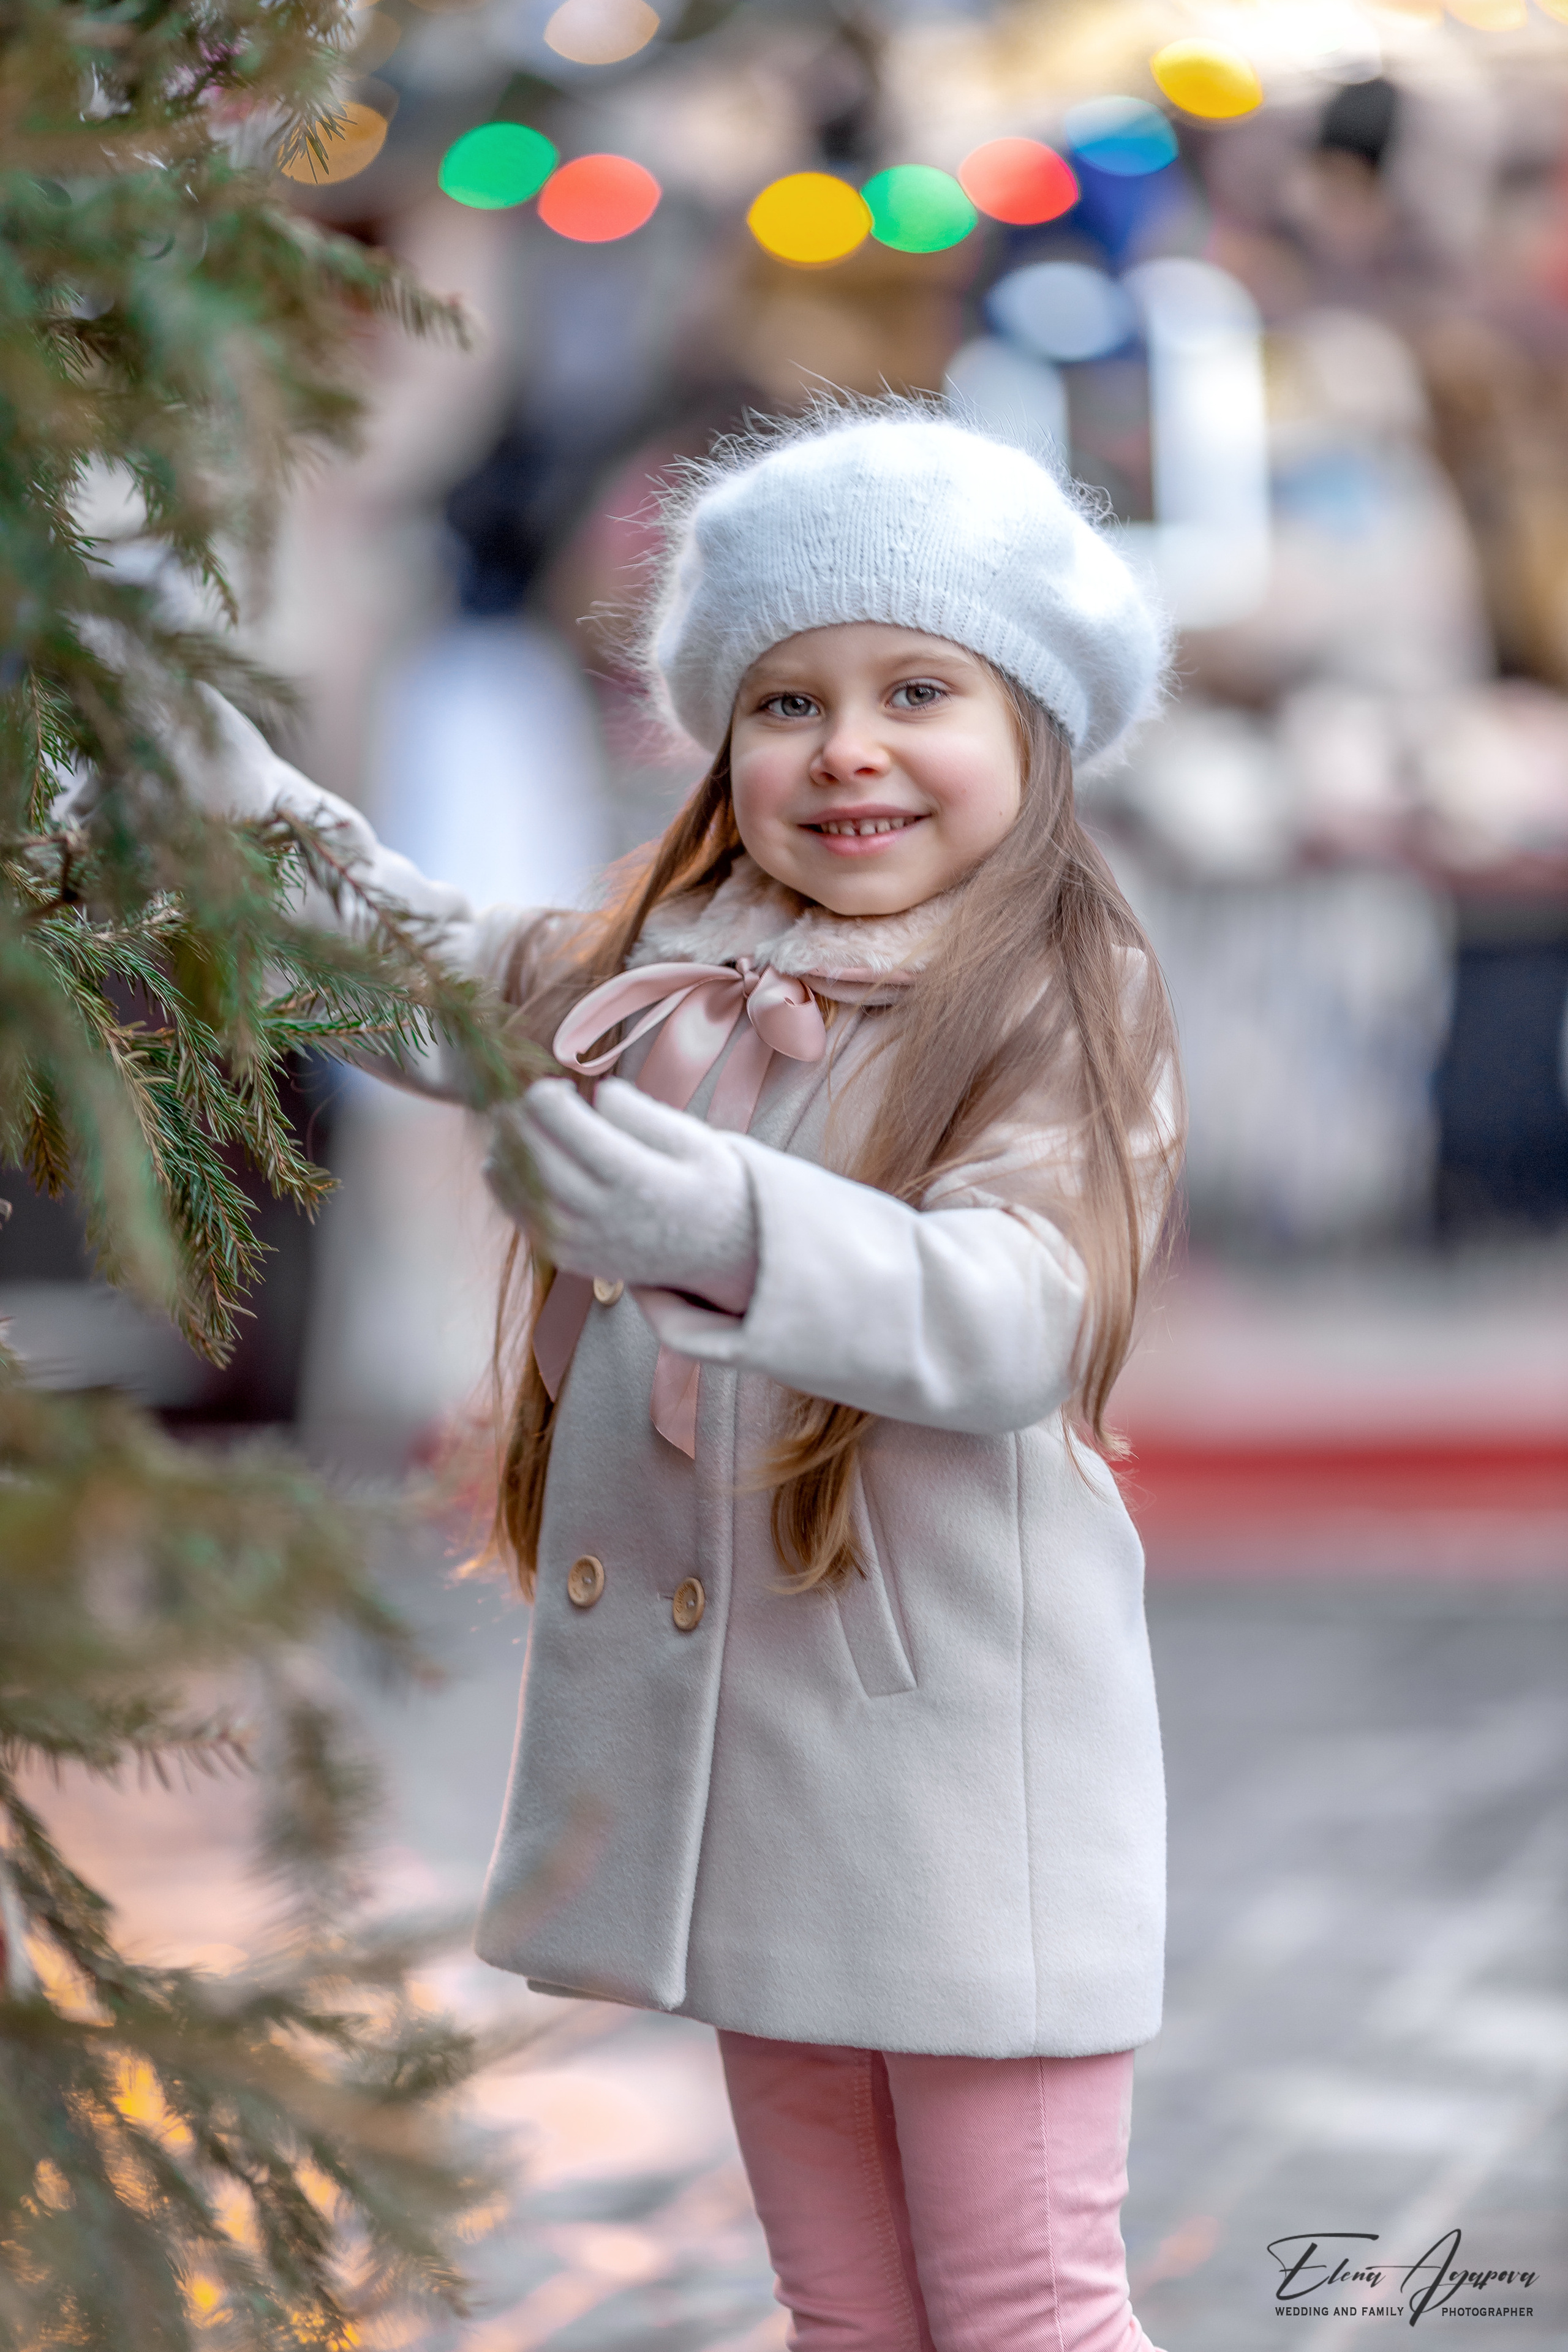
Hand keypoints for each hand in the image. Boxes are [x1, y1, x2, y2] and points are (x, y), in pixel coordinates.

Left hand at [485, 1077, 757, 1314]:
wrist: (721, 1254)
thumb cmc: (708, 1184)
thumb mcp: (694, 1139)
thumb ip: (641, 1113)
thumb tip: (596, 1093)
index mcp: (633, 1177)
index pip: (560, 1121)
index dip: (546, 1094)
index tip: (561, 1089)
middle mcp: (600, 1214)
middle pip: (529, 1150)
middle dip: (522, 1117)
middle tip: (537, 1104)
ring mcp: (580, 1241)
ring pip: (515, 1186)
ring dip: (505, 1147)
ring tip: (524, 1129)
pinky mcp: (568, 1257)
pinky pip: (519, 1216)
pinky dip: (505, 1183)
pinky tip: (513, 1161)